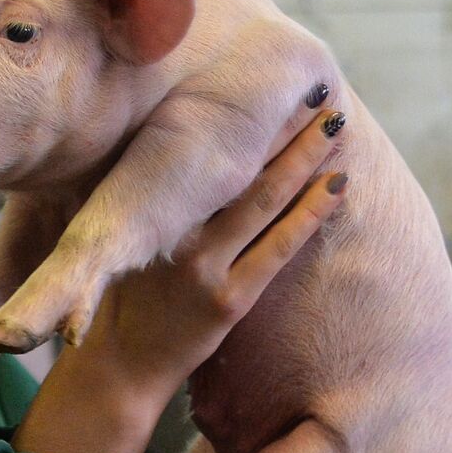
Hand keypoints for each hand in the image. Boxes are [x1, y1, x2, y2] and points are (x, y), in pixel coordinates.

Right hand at [14, 105, 348, 452]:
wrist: (115, 369)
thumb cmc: (120, 298)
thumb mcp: (119, 238)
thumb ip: (145, 201)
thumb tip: (169, 159)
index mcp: (146, 209)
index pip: (201, 150)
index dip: (239, 117)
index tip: (267, 83)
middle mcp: (176, 231)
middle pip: (241, 166)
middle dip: (281, 127)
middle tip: (315, 88)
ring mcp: (204, 266)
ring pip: (266, 199)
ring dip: (305, 157)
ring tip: (335, 123)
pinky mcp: (229, 300)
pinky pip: (280, 247)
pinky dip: (311, 211)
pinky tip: (337, 185)